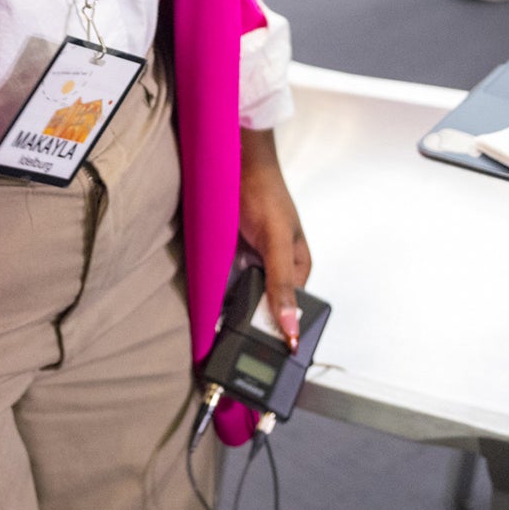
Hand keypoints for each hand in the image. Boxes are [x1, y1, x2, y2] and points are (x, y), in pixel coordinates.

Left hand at [238, 129, 312, 348]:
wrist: (234, 161)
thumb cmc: (266, 192)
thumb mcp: (277, 241)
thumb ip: (281, 282)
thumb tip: (291, 326)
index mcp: (299, 269)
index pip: (291, 312)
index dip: (276, 330)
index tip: (260, 348)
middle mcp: (277, 269)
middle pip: (265, 306)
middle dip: (250, 318)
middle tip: (233, 335)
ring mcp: (253, 264)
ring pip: (243, 297)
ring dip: (232, 306)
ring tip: (219, 322)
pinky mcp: (231, 258)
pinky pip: (225, 283)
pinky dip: (219, 290)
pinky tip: (209, 299)